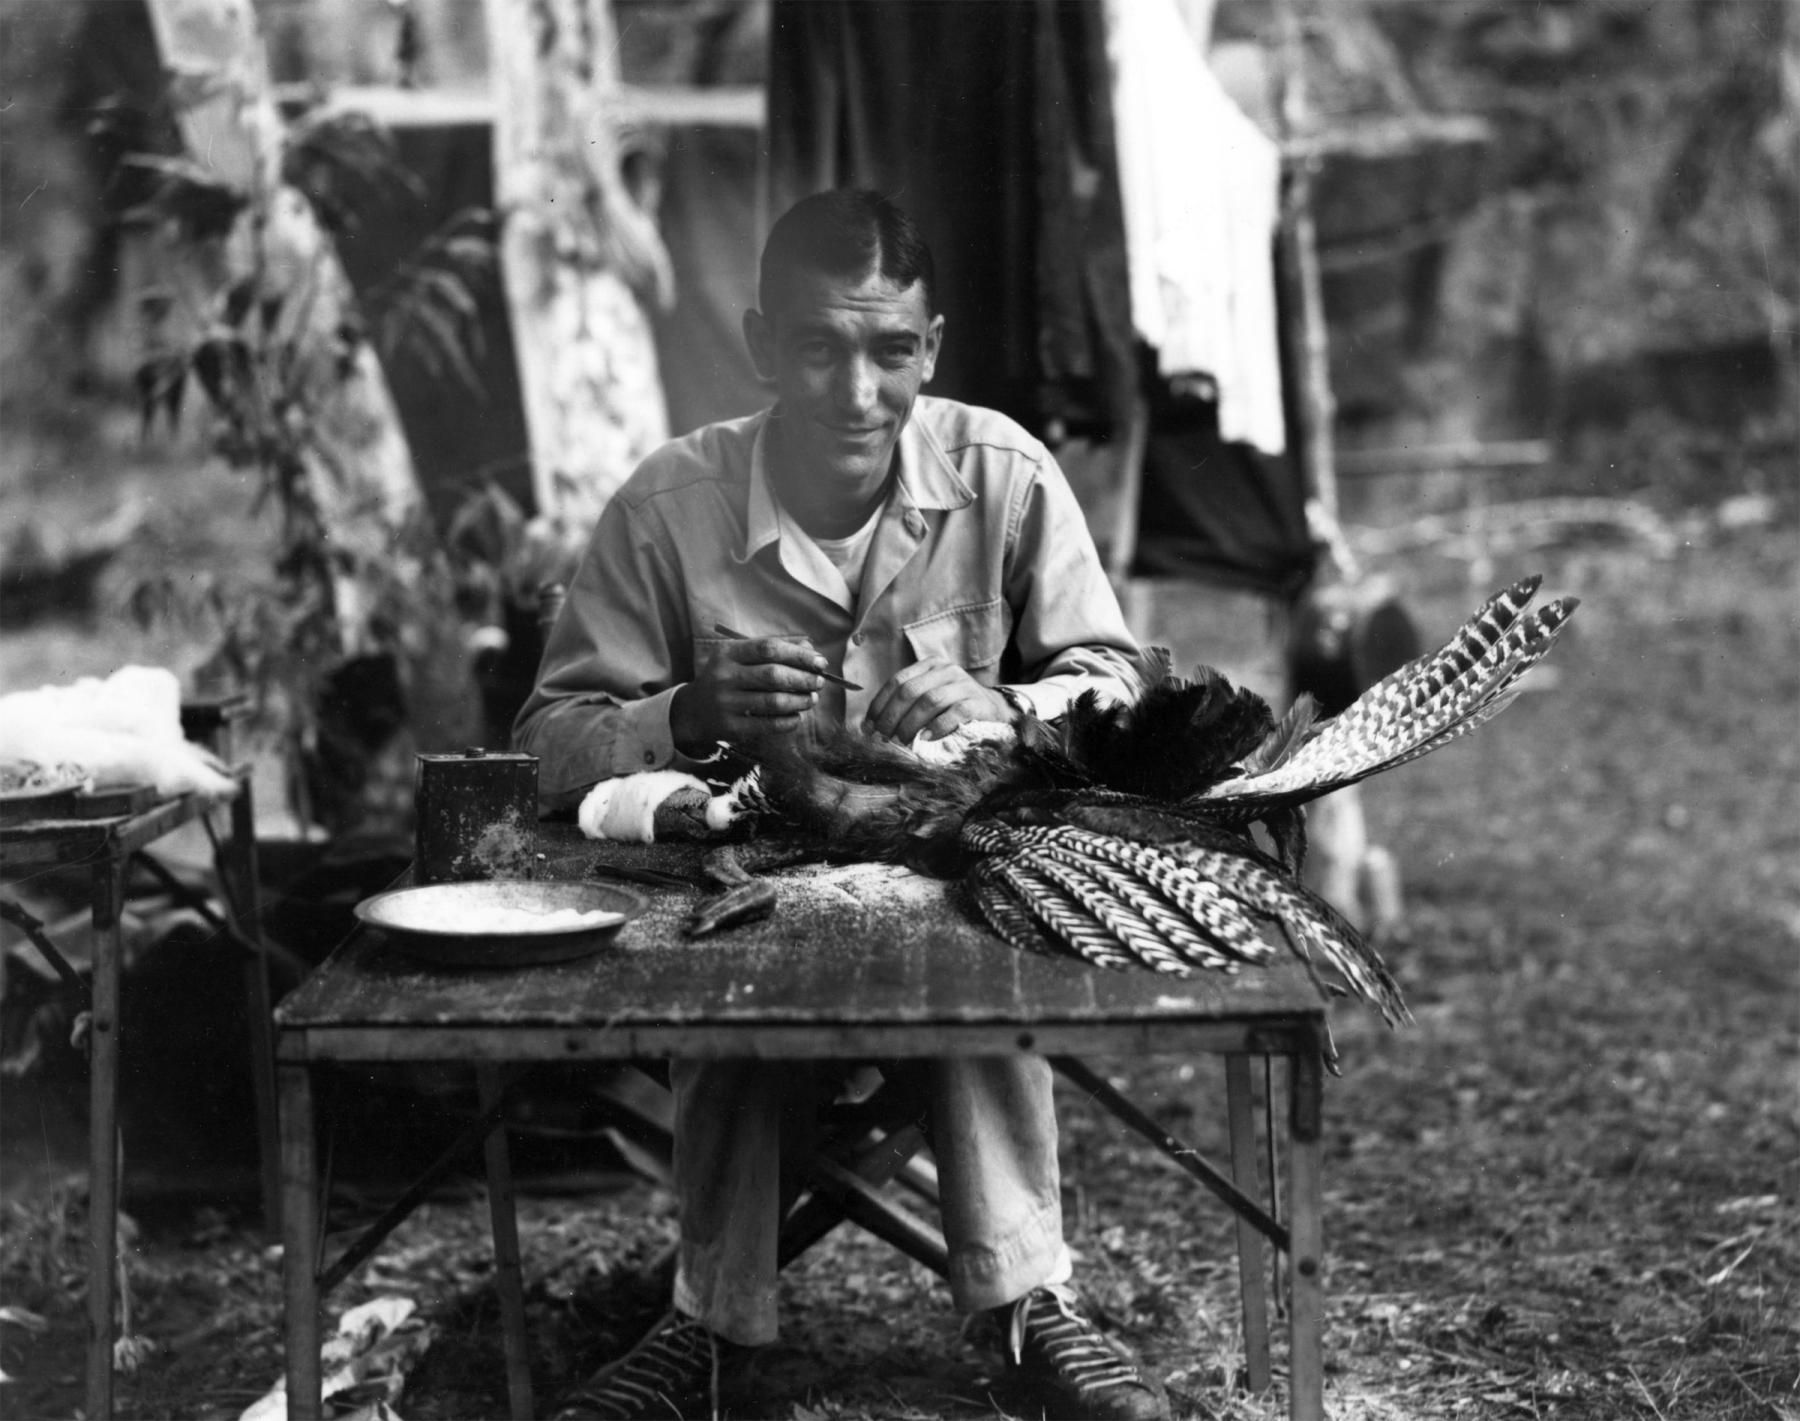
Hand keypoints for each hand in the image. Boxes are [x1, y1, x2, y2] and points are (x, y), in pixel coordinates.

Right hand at [671, 635, 824, 754]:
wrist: (692, 711)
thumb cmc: (727, 679)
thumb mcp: (740, 658)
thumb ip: (773, 650)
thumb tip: (811, 651)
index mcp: (728, 653)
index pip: (769, 648)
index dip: (799, 655)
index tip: (821, 662)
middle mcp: (724, 676)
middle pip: (773, 675)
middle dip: (803, 679)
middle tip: (819, 682)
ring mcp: (726, 703)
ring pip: (773, 701)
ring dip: (800, 701)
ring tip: (811, 699)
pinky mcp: (730, 727)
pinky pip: (768, 725)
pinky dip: (789, 721)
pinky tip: (797, 716)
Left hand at [862, 658, 1012, 743]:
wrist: (995, 711)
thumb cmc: (954, 707)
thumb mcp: (930, 698)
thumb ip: (906, 705)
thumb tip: (872, 725)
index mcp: (930, 665)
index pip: (898, 681)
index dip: (880, 704)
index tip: (869, 726)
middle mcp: (946, 670)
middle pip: (910, 691)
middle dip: (892, 716)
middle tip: (884, 737)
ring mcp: (964, 685)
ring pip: (929, 701)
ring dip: (911, 723)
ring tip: (902, 740)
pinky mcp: (978, 702)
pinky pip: (955, 713)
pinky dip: (937, 727)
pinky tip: (925, 739)